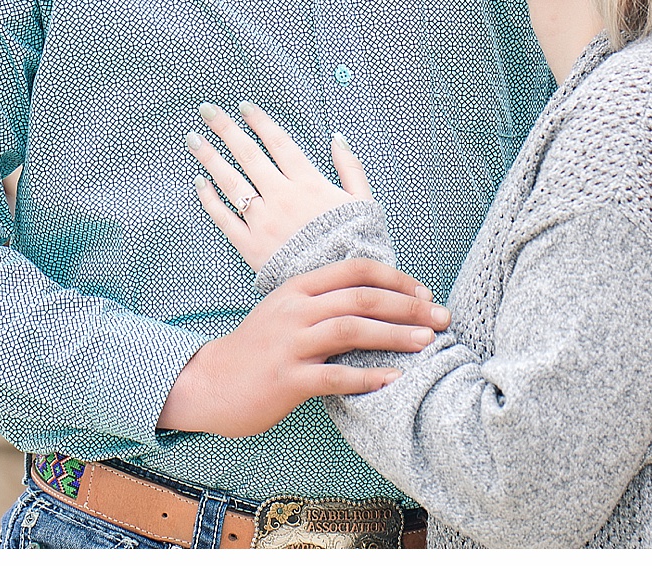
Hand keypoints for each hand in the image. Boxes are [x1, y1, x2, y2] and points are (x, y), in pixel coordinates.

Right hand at [157, 260, 449, 437]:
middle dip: (407, 305)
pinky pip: (333, 377)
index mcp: (298, 288)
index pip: (353, 269)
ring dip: (394, 335)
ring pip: (351, 330)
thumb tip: (370, 297)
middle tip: (441, 315)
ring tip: (427, 342)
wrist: (210, 381)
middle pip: (360, 297)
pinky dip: (365, 377)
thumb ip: (321, 300)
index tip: (423, 291)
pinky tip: (392, 380)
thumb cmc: (256, 348)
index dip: (393, 277)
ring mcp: (290, 344)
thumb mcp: (285, 310)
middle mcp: (296, 309)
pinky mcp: (286, 379)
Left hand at [189, 102, 375, 272]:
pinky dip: (210, 200)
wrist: (340, 291)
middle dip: (226, 129)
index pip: (278, 142)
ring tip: (193, 139)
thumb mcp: (363, 202)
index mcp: (308, 183)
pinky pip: (225, 219)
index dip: (260, 121)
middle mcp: (281, 197)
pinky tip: (199, 182)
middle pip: (248, 155)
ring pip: (232, 183)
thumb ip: (351, 167)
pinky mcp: (251, 247)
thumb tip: (337, 137)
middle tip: (206, 110)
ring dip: (210, 158)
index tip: (243, 106)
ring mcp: (264, 222)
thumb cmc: (354, 245)